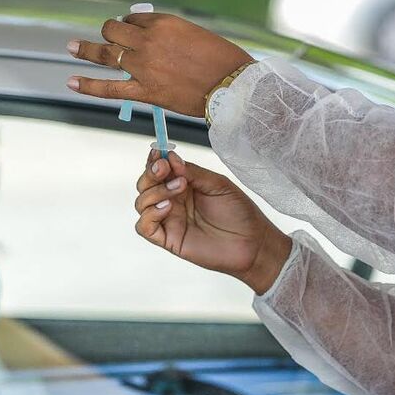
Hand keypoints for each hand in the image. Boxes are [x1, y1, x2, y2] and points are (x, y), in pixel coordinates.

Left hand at [66, 13, 252, 116]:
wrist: (232, 86)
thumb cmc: (222, 60)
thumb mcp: (196, 35)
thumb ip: (171, 36)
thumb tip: (155, 41)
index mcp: (163, 22)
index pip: (134, 18)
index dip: (130, 24)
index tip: (132, 30)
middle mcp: (148, 40)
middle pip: (114, 30)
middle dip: (109, 32)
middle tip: (108, 38)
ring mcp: (143, 66)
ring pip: (105, 53)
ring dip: (86, 49)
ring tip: (71, 47)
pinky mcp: (144, 90)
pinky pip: (109, 88)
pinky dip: (88, 85)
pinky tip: (72, 81)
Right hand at [133, 151, 291, 294]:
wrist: (253, 242)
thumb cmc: (239, 212)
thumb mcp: (218, 184)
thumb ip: (193, 172)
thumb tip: (170, 158)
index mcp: (184, 184)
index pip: (159, 169)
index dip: (154, 159)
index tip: (157, 152)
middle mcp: (173, 200)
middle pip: (145, 184)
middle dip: (151, 173)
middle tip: (165, 169)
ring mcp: (169, 219)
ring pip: (141, 202)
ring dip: (154, 191)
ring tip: (178, 188)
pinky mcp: (169, 239)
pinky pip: (144, 227)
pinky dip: (149, 215)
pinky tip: (167, 208)